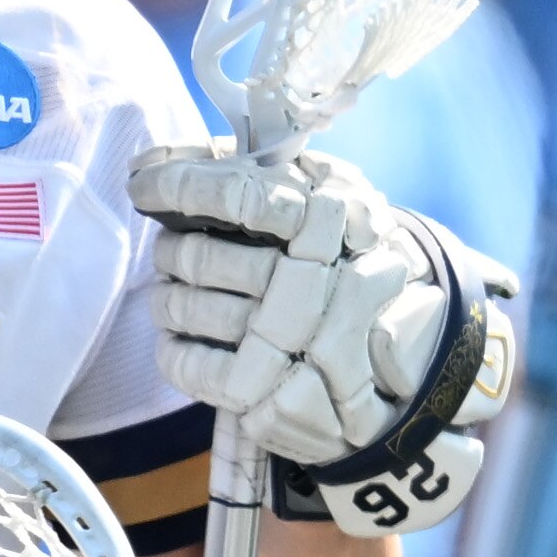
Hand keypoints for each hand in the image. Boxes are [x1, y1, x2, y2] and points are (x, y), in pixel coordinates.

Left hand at [130, 143, 519, 536]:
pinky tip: (181, 337)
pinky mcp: (268, 396)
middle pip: (200, 257)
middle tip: (172, 250)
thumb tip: (171, 160)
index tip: (144, 182)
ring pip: (185, 308)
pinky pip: (187, 364)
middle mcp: (312, 284)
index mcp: (334, 224)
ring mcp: (291, 344)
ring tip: (177, 292)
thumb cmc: (362, 268)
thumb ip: (277, 175)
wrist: (412, 369)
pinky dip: (171, 347)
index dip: (181, 185)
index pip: (242, 195)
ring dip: (167, 298)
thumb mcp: (345, 203)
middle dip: (171, 251)